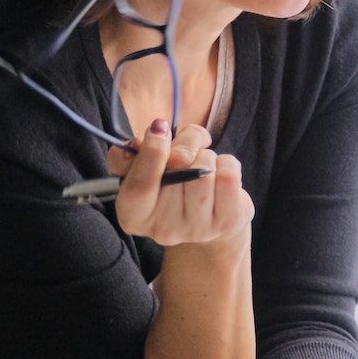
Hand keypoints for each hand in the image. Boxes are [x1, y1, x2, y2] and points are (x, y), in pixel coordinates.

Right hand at [111, 120, 252, 246]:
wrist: (207, 217)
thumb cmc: (168, 187)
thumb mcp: (138, 170)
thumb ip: (128, 154)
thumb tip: (153, 134)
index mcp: (134, 217)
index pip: (140, 186)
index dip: (151, 152)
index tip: (160, 127)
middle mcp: (164, 230)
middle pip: (179, 165)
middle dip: (186, 144)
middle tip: (188, 146)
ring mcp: (198, 231)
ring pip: (206, 169)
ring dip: (206, 156)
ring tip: (203, 166)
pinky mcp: (228, 224)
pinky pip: (229, 175)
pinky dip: (227, 163)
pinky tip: (219, 175)